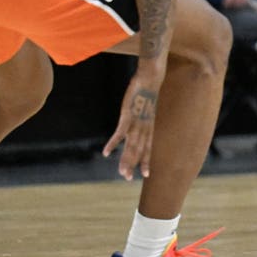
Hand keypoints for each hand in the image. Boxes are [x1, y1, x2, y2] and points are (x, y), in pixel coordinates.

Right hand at [103, 65, 162, 179]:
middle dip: (133, 165)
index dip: (147, 161)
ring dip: (125, 160)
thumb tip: (140, 117)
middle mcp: (144, 127)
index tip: (146, 175)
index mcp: (150, 126)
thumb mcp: (147, 105)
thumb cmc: (147, 90)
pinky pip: (120, 133)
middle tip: (127, 178)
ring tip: (121, 172)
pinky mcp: (128, 116)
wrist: (150, 78)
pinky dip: (113, 143)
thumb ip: (143, 115)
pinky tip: (106, 152)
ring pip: (131, 146)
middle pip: (138, 150)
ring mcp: (136, 123)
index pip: (149, 148)